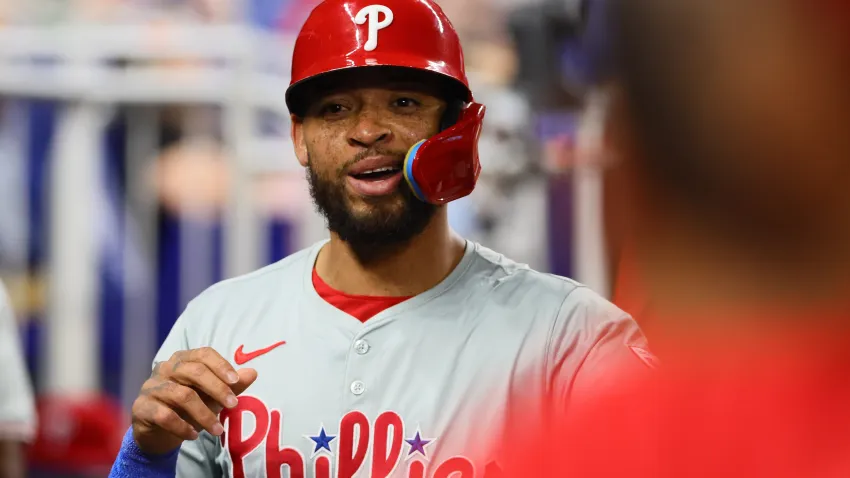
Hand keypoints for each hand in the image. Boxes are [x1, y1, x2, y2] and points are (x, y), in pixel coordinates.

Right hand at [131, 347, 257, 454]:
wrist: (159, 431)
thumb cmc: (189, 407)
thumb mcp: (213, 396)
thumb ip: (232, 385)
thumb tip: (253, 373)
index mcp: (184, 359)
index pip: (204, 354)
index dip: (221, 366)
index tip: (237, 382)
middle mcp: (165, 368)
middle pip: (193, 371)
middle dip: (217, 389)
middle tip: (233, 405)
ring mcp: (151, 386)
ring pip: (181, 395)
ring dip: (204, 414)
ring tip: (218, 430)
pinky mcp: (141, 407)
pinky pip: (164, 415)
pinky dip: (182, 426)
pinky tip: (194, 435)